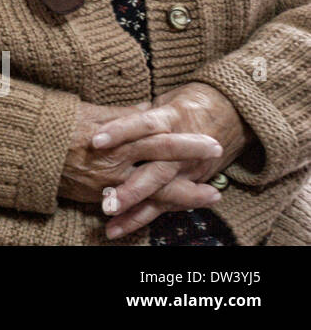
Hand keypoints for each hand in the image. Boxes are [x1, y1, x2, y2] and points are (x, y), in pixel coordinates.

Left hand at [90, 83, 252, 237]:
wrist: (233, 112)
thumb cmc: (187, 103)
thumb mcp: (163, 100)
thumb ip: (137, 111)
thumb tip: (104, 112)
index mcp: (170, 120)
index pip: (144, 125)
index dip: (120, 131)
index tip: (95, 141)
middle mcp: (181, 149)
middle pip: (155, 171)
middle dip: (132, 190)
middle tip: (107, 204)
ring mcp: (187, 169)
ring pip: (161, 194)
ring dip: (136, 211)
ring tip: (112, 225)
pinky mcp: (192, 182)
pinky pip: (169, 204)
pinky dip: (145, 217)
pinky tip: (123, 229)